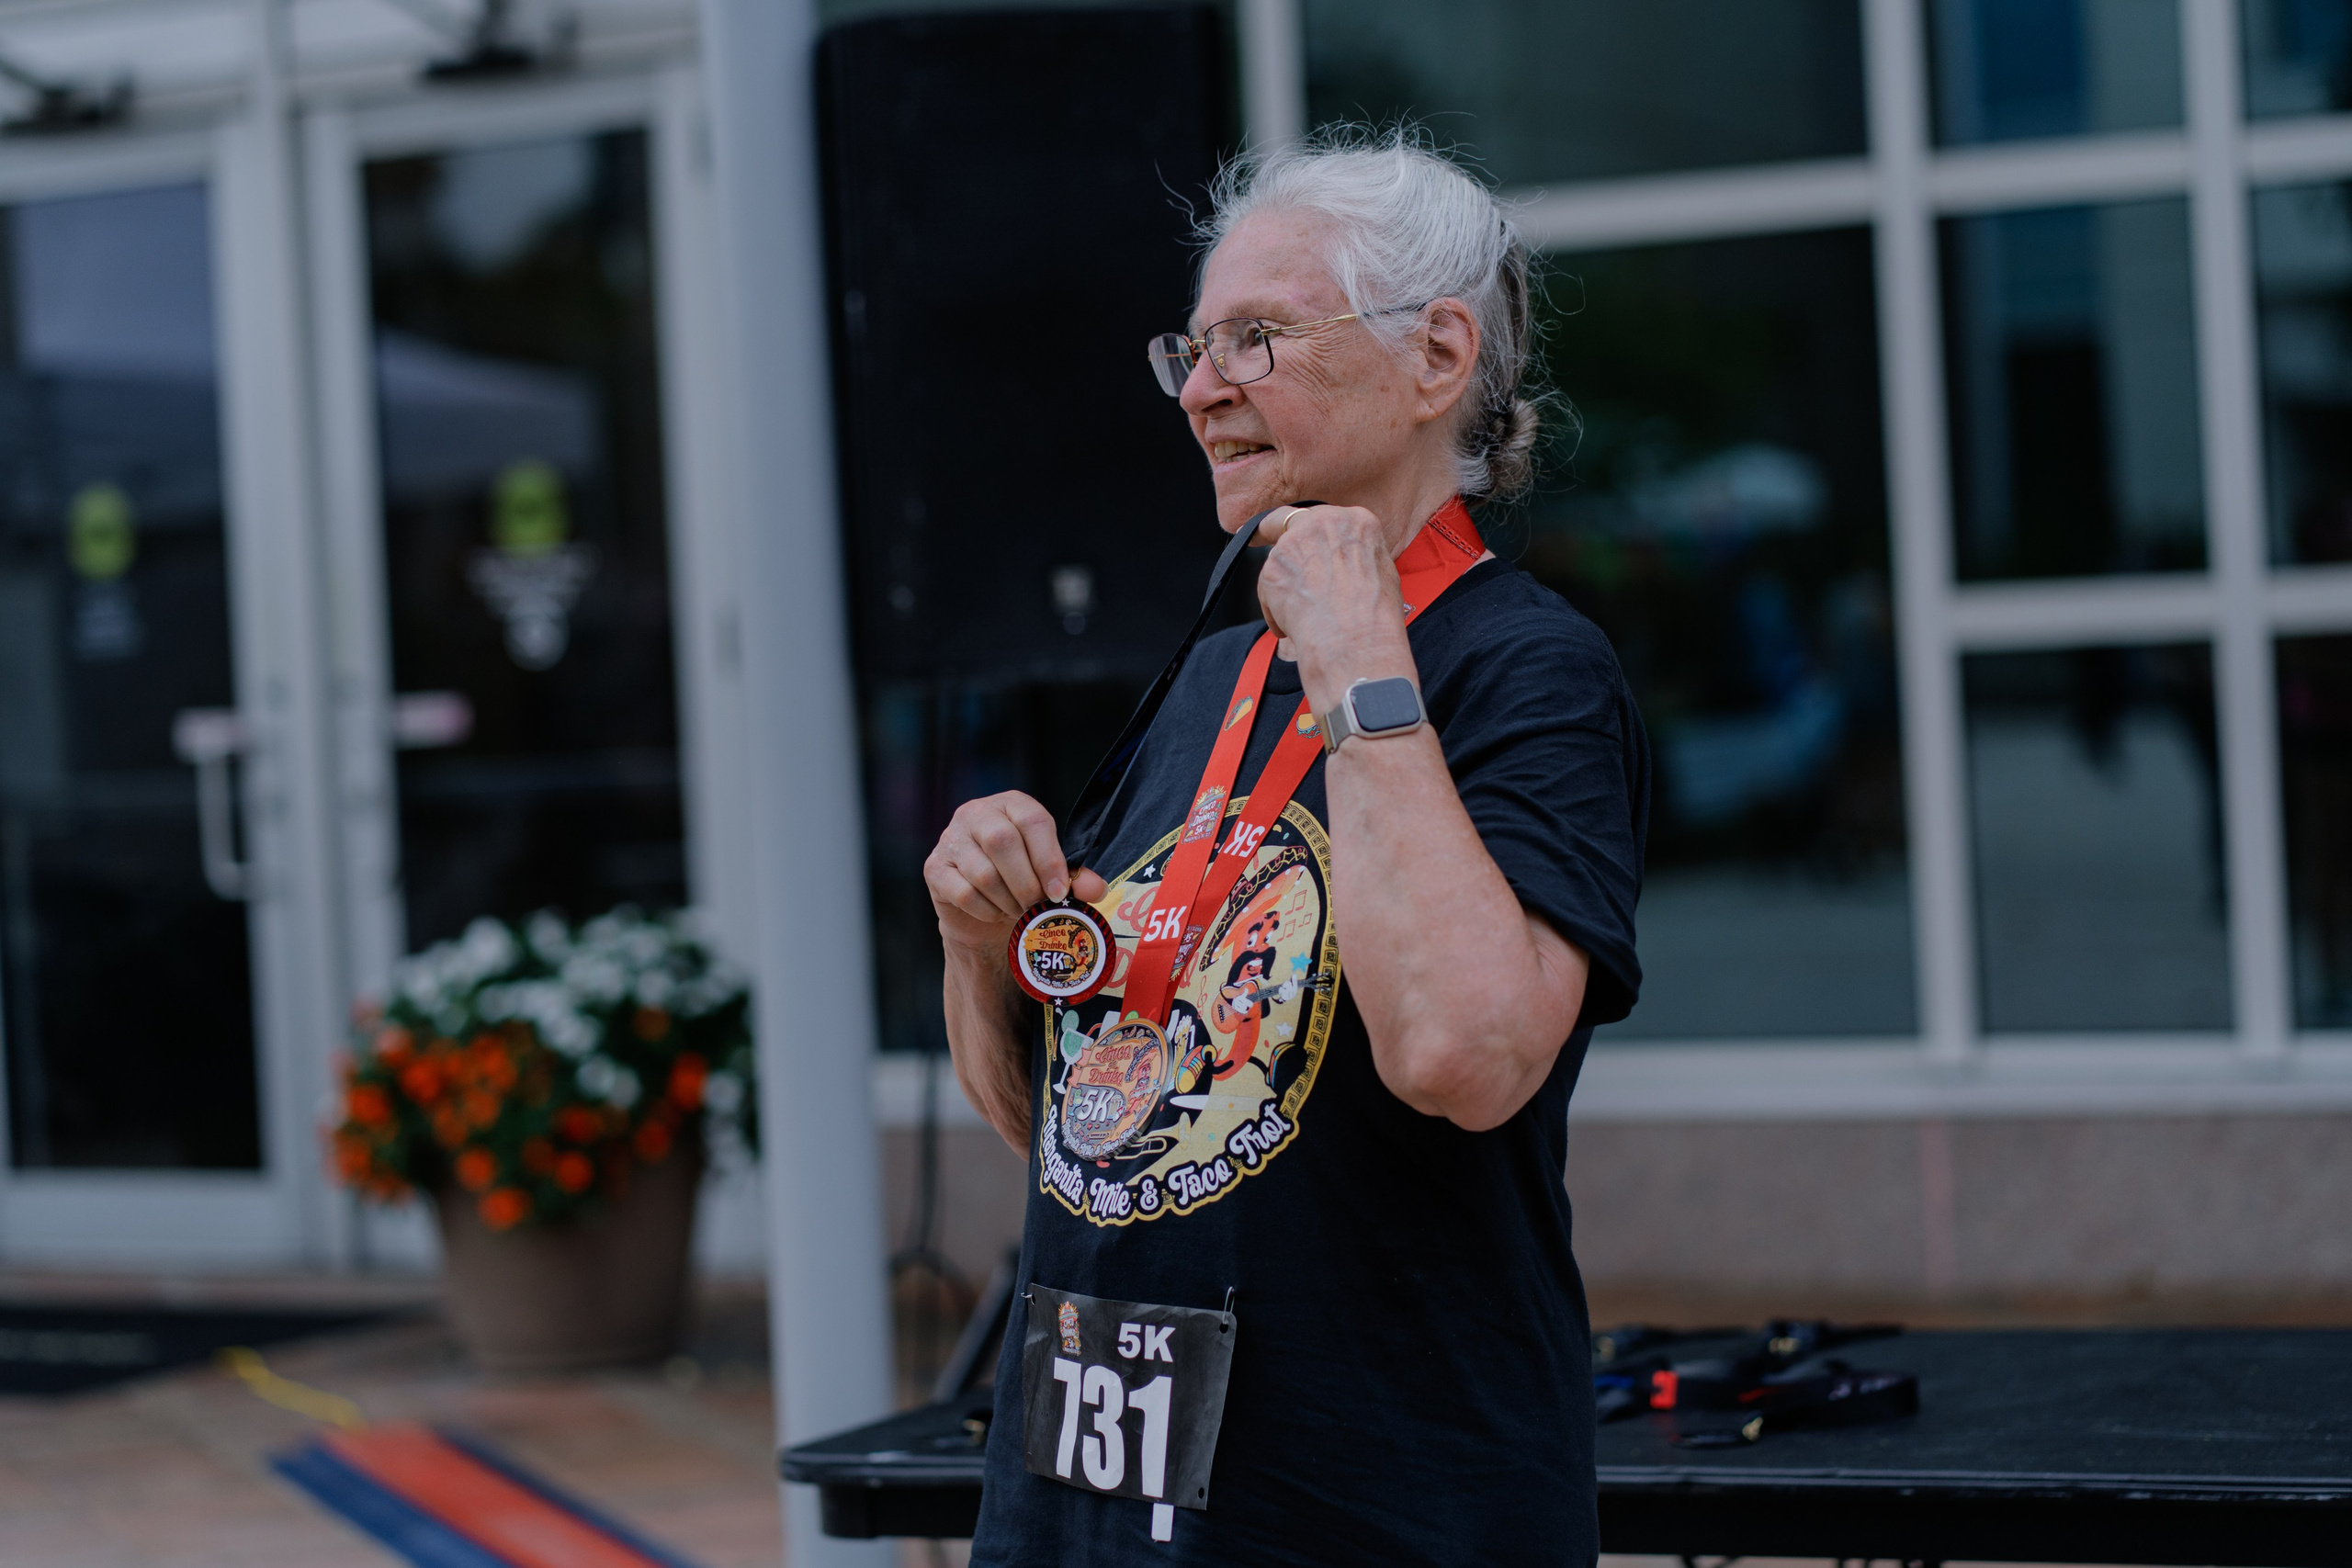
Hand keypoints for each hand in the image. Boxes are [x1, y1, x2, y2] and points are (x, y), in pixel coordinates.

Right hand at [925, 791, 1107, 958]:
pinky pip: (963, 892)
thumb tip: (1095, 889)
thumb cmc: (1020, 883)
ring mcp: (950, 838)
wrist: (981, 913)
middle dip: (1026, 882)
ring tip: (1019, 911)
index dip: (1048, 858)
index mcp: (1011, 804)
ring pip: (982, 872)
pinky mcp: (934, 867)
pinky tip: (995, 913)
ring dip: (1007, 900)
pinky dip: (985, 910)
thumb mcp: (1050, 876)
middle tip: (1038, 906)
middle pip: (1002, 841)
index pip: (1031, 820)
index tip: (1059, 891)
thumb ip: (1073, 879)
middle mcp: (976, 813)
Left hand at [1254, 504, 1415, 708]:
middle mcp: (1321, 522)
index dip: (1317, 535)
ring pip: (1280, 559)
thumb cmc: (1375, 613)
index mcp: (1355, 519)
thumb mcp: (1382, 570)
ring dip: (1287, 583)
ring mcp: (1291, 544)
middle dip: (1287, 540)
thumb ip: (1357, 554)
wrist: (1354, 637)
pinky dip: (1276, 609)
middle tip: (1282, 559)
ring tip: (1306, 615)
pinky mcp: (1270, 570)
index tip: (1311, 545)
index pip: (1326, 518)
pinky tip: (1293, 627)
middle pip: (1291, 521)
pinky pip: (1268, 589)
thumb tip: (1347, 564)